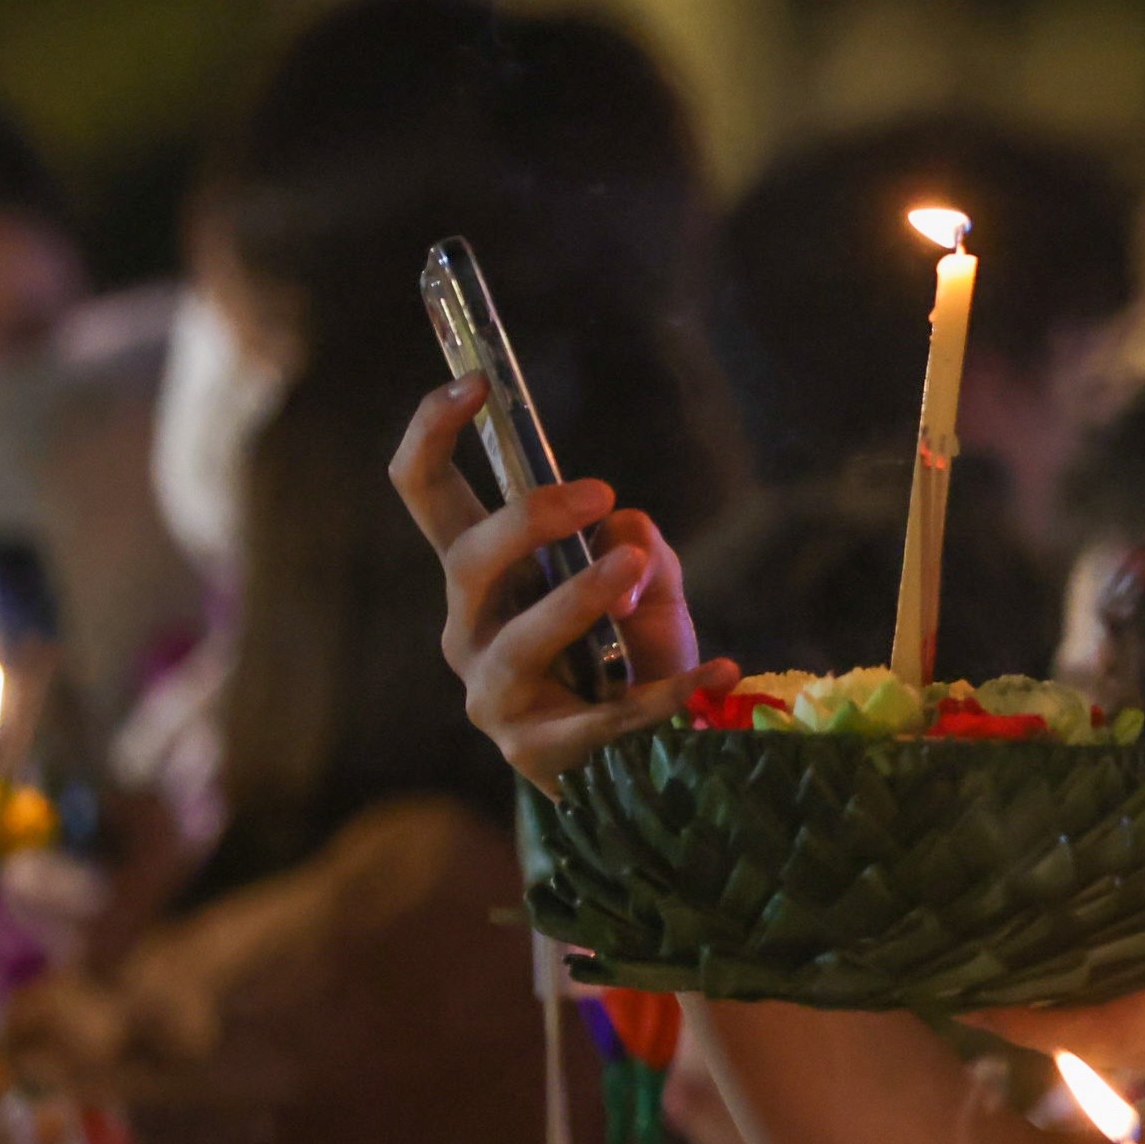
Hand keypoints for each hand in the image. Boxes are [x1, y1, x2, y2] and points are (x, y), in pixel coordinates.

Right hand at [388, 375, 733, 789]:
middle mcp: (468, 629)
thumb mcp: (647, 589)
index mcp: (480, 576)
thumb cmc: (630, 659)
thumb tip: (624, 525)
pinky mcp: (537, 753)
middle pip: (467, 559)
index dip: (433, 432)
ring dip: (574, 596)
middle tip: (600, 493)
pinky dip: (666, 691)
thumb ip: (641, 548)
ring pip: (518, 638)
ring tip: (632, 570)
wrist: (642, 761)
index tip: (477, 382)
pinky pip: (602, 719)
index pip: (426, 494)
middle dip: (528, 518)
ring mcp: (494, 694)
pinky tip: (718, 669)